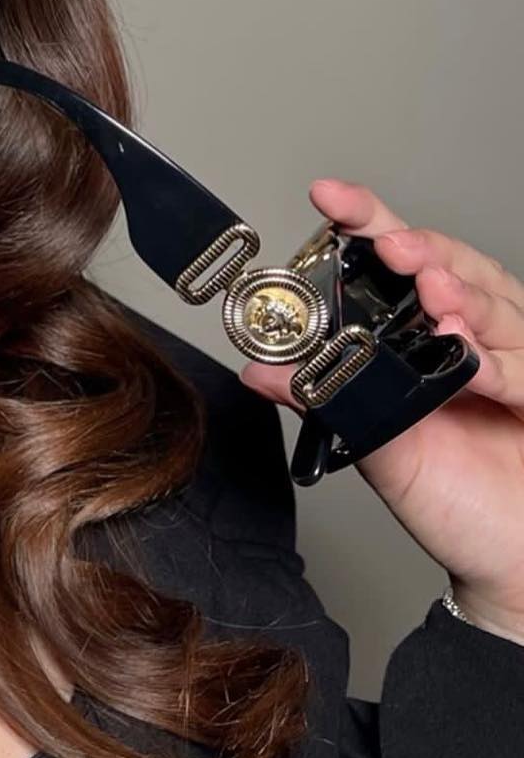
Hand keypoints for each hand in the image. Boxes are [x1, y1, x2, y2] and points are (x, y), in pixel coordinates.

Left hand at [237, 178, 523, 644]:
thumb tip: (259, 370)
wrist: (512, 560)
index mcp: (425, 338)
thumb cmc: (456, 502)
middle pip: (456, 265)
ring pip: (497, 304)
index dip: (369, 223)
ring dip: (463, 297)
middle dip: (421, 249)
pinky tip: (473, 361)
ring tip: (434, 297)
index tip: (330, 197)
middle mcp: (475, 337)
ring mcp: (519, 360)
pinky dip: (499, 362)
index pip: (400, 262)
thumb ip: (328, 402)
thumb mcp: (378, 449)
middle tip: (392, 246)